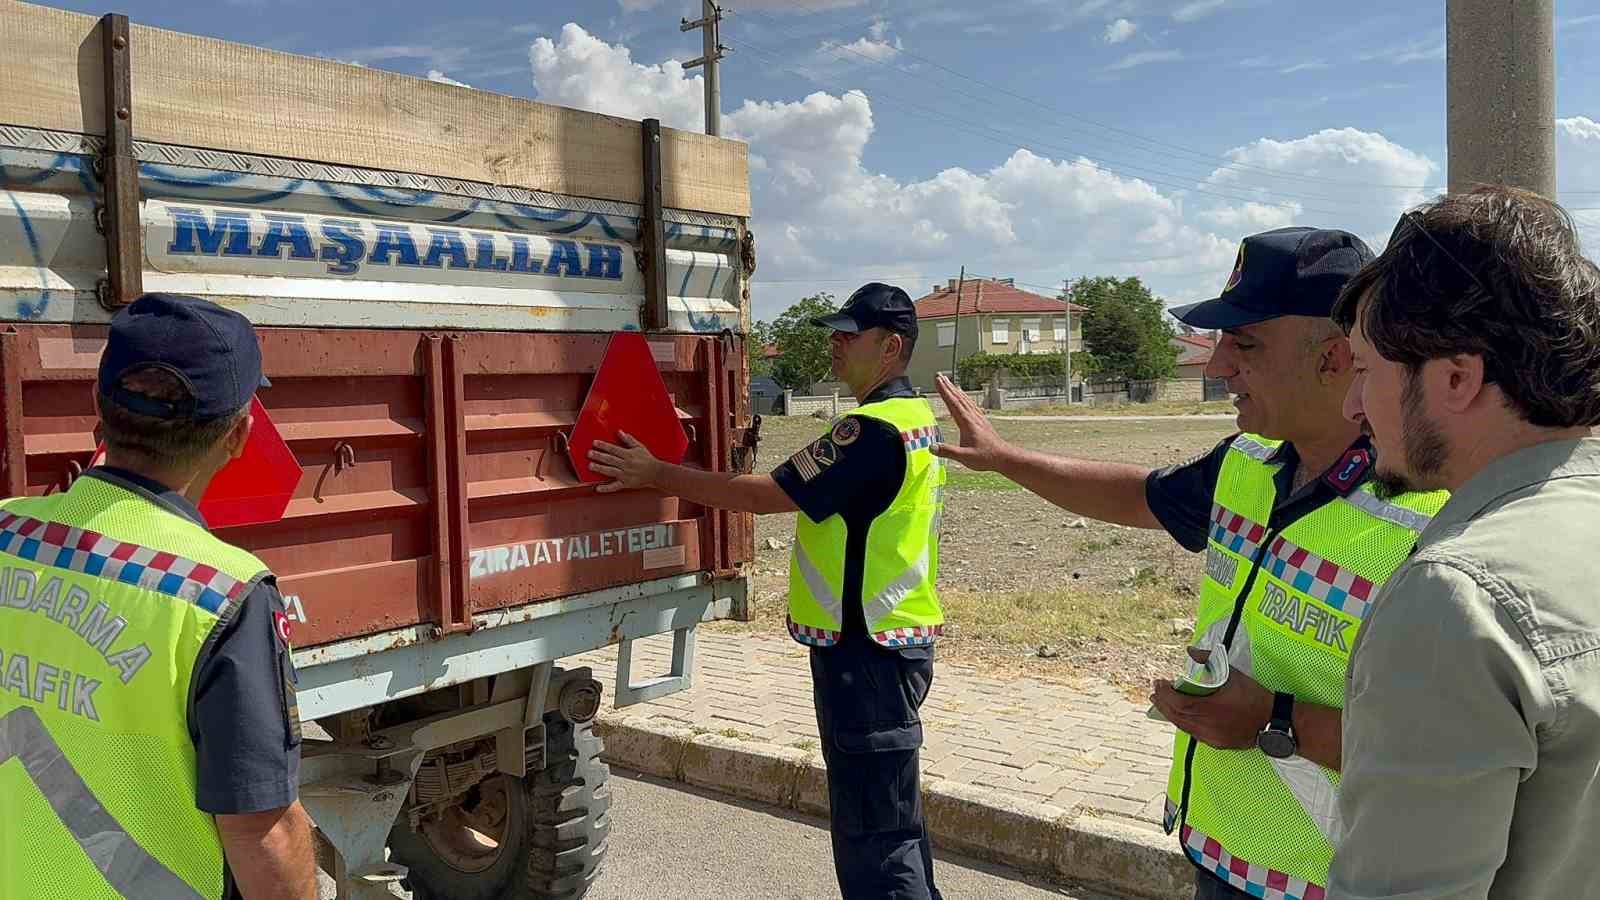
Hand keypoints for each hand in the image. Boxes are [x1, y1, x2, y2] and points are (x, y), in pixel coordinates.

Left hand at [588, 432, 662, 493]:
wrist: (657, 473)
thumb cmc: (648, 460)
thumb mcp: (639, 447)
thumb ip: (628, 440)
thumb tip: (619, 432)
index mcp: (628, 455)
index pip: (614, 449)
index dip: (604, 446)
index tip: (595, 443)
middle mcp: (626, 464)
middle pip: (610, 459)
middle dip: (599, 456)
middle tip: (589, 453)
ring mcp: (625, 475)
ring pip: (610, 471)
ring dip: (600, 468)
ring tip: (591, 466)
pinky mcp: (626, 484)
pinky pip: (615, 486)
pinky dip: (606, 488)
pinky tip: (598, 488)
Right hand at [931, 374, 1008, 470]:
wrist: (1003, 457)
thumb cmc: (986, 457)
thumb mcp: (965, 457)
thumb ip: (948, 451)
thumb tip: (931, 447)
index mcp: (967, 423)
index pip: (953, 403)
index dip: (944, 391)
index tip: (937, 380)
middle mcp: (972, 417)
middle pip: (958, 398)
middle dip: (947, 386)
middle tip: (939, 376)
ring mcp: (978, 418)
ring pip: (965, 400)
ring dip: (955, 390)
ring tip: (949, 382)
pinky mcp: (981, 422)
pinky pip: (970, 405)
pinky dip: (965, 398)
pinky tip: (964, 397)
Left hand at [1149, 662, 1273, 750]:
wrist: (1274, 721)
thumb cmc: (1254, 696)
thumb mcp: (1233, 674)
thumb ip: (1209, 661)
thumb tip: (1190, 650)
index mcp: (1208, 708)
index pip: (1177, 702)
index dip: (1165, 693)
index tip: (1160, 682)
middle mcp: (1206, 725)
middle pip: (1176, 716)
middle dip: (1162, 703)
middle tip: (1155, 692)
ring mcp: (1211, 737)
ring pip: (1183, 726)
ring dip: (1171, 714)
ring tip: (1162, 703)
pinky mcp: (1217, 743)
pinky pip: (1194, 734)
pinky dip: (1184, 723)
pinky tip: (1182, 716)